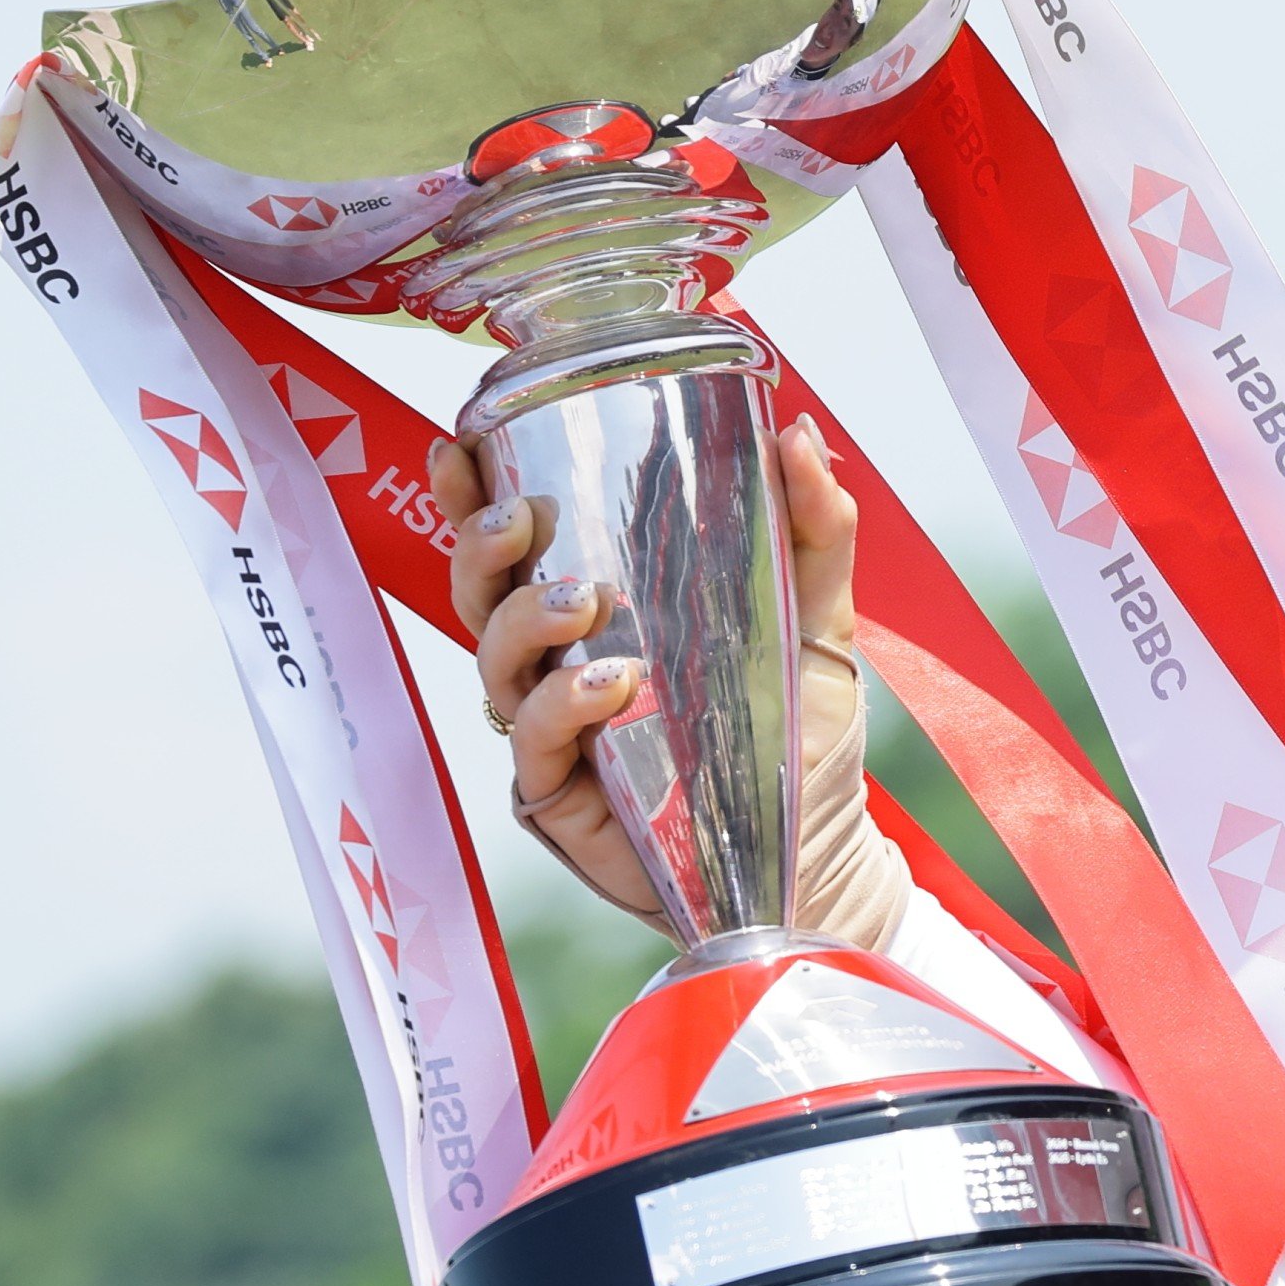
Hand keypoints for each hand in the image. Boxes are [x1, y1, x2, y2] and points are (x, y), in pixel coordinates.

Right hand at [443, 415, 893, 940]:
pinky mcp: (562, 799)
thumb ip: (815, 532)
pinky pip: (532, 745)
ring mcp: (554, 735)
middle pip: (481, 596)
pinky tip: (606, 686)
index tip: (462, 445)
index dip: (471, 496)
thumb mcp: (818, 621)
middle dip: (479, 548)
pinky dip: (560, 708)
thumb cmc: (802, 736)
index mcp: (600, 614)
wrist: (822, 852)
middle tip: (519, 520)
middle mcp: (559, 668)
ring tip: (579, 604)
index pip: (516, 546)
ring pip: (493, 664)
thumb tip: (798, 433)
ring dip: (521, 621)